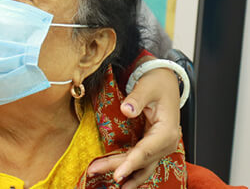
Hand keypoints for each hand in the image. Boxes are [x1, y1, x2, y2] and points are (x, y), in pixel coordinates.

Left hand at [87, 67, 180, 187]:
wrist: (166, 80)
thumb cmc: (157, 82)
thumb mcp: (147, 86)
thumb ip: (136, 98)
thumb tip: (126, 110)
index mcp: (167, 131)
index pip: (146, 151)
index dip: (130, 163)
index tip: (117, 175)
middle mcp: (166, 142)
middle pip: (140, 161)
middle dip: (118, 168)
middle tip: (93, 170)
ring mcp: (160, 145)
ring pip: (142, 165)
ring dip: (125, 175)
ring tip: (105, 181)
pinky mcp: (153, 144)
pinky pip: (142, 161)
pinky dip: (131, 170)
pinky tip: (121, 179)